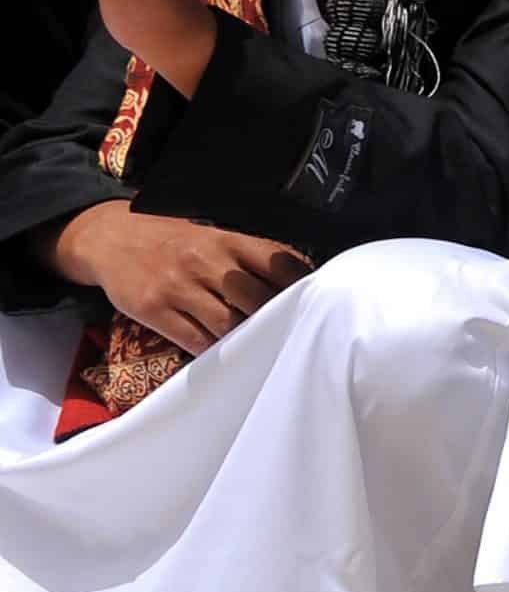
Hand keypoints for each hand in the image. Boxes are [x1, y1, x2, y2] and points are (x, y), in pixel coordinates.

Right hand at [46, 200, 304, 353]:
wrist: (112, 237)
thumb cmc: (175, 242)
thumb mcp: (214, 237)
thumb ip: (250, 258)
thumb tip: (297, 285)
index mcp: (229, 240)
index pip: (280, 264)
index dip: (301, 288)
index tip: (313, 305)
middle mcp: (205, 261)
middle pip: (257, 300)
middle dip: (274, 320)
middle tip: (285, 335)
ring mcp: (177, 286)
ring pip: (228, 325)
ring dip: (245, 341)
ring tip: (256, 349)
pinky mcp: (153, 309)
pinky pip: (193, 340)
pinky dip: (212, 351)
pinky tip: (223, 354)